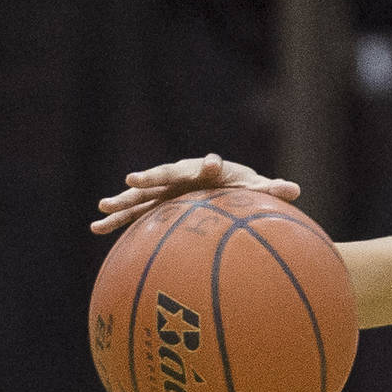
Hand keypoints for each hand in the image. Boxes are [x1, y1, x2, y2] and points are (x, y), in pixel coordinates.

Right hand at [91, 153, 300, 234]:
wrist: (218, 183)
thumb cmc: (239, 187)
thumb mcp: (255, 189)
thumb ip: (271, 190)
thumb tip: (295, 190)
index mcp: (209, 170)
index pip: (210, 166)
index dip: (209, 165)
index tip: (210, 164)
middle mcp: (183, 175)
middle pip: (164, 175)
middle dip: (150, 177)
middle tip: (133, 180)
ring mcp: (165, 190)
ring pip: (141, 195)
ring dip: (123, 201)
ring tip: (103, 206)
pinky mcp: (155, 204)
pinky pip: (134, 212)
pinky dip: (117, 220)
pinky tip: (96, 227)